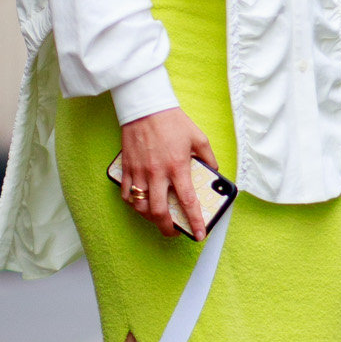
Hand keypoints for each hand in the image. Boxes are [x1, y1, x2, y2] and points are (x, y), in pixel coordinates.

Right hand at [119, 107, 218, 240]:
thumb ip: (208, 157)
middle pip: (159, 212)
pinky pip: (127, 193)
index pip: (188, 201)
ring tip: (158, 218)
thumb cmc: (172, 121)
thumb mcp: (198, 137)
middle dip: (167, 229)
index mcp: (177, 166)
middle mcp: (157, 173)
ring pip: (140, 207)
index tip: (200, 234)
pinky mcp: (128, 168)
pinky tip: (140, 204)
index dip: (195, 222)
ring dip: (149, 218)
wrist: (146, 107)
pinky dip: (133, 203)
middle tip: (174, 232)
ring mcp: (140, 172)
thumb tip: (213, 171)